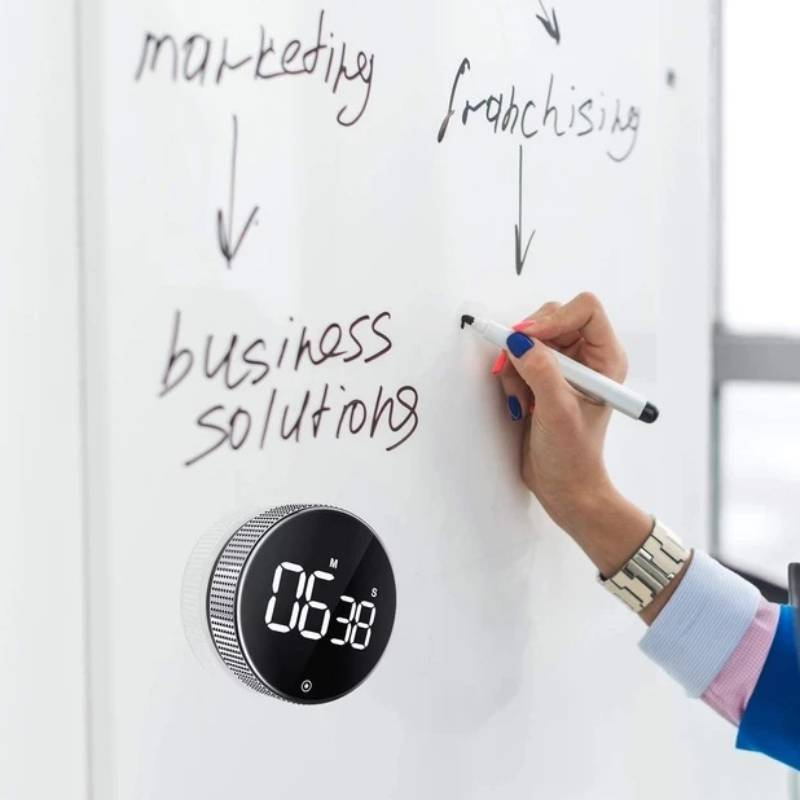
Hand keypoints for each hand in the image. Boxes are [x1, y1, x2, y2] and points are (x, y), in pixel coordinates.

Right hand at [495, 292, 653, 578]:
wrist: (564, 487)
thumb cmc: (573, 456)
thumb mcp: (557, 412)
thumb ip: (540, 371)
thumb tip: (518, 340)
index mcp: (605, 359)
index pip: (585, 310)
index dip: (555, 318)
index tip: (528, 339)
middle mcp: (587, 357)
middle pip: (552, 318)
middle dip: (528, 344)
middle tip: (517, 370)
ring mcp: (564, 366)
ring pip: (529, 338)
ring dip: (516, 364)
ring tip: (522, 398)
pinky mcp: (542, 377)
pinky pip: (518, 357)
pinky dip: (511, 375)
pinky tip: (520, 403)